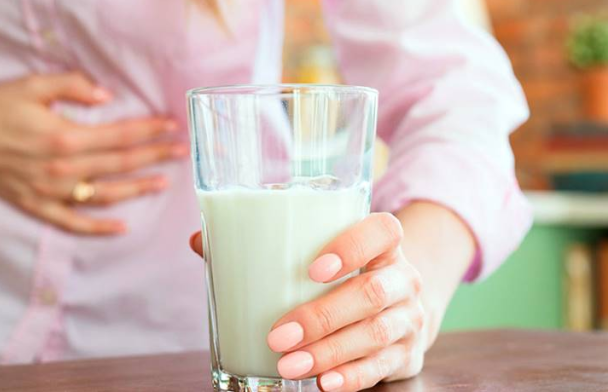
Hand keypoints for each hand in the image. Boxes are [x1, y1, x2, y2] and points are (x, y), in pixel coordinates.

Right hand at [0, 72, 185, 234]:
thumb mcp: (32, 86)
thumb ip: (73, 86)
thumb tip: (108, 95)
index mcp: (65, 136)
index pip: (120, 135)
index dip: (149, 130)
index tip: (172, 126)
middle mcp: (62, 167)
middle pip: (120, 164)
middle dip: (154, 156)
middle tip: (181, 152)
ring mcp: (50, 190)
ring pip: (104, 194)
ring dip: (137, 189)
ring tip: (162, 183)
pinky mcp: (36, 205)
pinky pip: (73, 222)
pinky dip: (99, 228)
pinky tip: (122, 226)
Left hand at [190, 213, 426, 390]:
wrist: (397, 310)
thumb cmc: (342, 276)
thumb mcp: (318, 255)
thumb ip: (263, 246)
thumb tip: (199, 240)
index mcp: (383, 244)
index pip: (383, 231)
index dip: (352, 247)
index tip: (312, 269)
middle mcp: (403, 278)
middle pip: (372, 292)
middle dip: (322, 316)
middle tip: (279, 335)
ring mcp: (409, 318)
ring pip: (376, 333)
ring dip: (329, 352)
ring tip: (289, 364)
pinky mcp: (408, 354)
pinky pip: (382, 367)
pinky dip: (352, 377)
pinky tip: (324, 383)